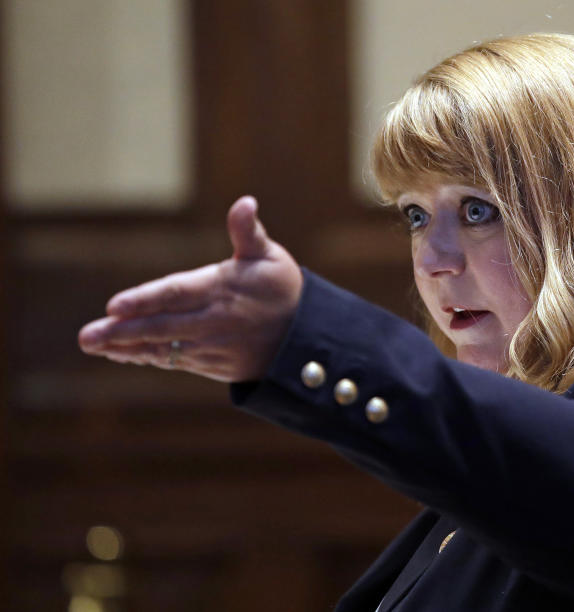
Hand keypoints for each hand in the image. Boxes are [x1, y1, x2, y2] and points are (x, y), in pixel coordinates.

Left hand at [78, 196, 302, 381]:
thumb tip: (245, 202)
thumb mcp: (270, 255)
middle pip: (162, 327)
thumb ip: (248, 231)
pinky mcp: (213, 364)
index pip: (177, 293)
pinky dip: (148, 357)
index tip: (114, 306)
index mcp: (223, 290)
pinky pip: (175, 361)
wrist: (306, 338)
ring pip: (164, 348)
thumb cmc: (282, 288)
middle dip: (122, 332)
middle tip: (87, 336)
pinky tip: (123, 354)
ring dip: (128, 348)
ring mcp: (213, 346)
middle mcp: (214, 321)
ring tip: (97, 346)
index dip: (145, 300)